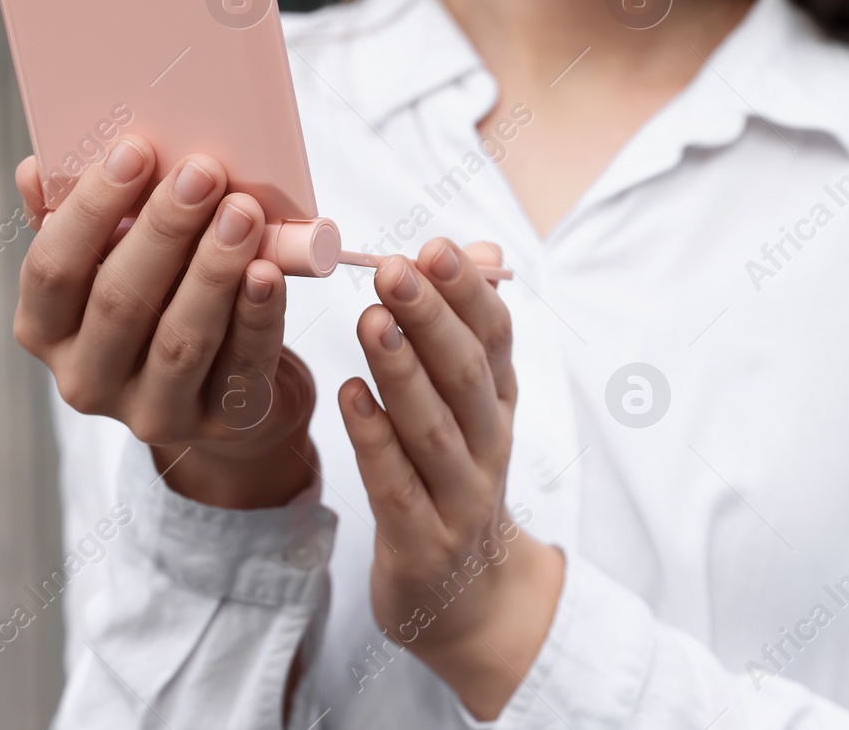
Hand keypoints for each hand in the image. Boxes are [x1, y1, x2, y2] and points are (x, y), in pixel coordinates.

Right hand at [14, 138, 314, 509]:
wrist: (228, 389)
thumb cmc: (160, 302)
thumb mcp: (110, 260)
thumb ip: (73, 215)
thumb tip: (36, 168)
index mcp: (46, 329)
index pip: (52, 268)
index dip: (90, 208)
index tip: (135, 150)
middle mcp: (86, 379)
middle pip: (120, 301)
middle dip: (164, 229)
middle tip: (203, 171)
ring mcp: (152, 411)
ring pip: (180, 338)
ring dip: (213, 268)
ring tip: (243, 211)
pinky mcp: (220, 423)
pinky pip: (241, 365)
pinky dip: (257, 316)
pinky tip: (269, 273)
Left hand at [337, 239, 563, 718]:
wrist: (470, 603)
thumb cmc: (457, 481)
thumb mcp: (476, 406)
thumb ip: (474, 329)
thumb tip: (486, 249)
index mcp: (498, 405)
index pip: (496, 339)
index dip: (468, 292)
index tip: (434, 246)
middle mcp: (488, 446)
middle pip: (467, 376)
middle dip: (433, 318)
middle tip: (394, 268)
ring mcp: (458, 498)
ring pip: (433, 428)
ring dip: (403, 370)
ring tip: (371, 319)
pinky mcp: (421, 543)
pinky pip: (397, 486)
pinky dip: (375, 440)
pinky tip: (350, 397)